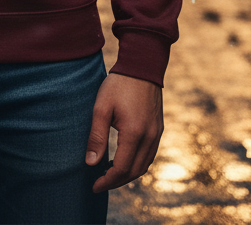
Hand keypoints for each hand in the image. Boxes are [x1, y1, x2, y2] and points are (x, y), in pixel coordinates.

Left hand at [85, 72, 162, 192]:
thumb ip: (96, 136)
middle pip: (135, 171)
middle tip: (100, 183)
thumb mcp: (101, 107)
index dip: (107, 181)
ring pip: (144, 165)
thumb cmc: (119, 84)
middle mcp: (150, 137)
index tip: (94, 186)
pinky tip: (125, 160)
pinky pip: (150, 155)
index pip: (122, 169)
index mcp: (135, 133)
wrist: (142, 65)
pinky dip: (137, 164)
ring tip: (110, 174)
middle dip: (117, 181)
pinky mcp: (159, 128)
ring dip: (128, 174)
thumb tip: (91, 163)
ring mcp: (157, 133)